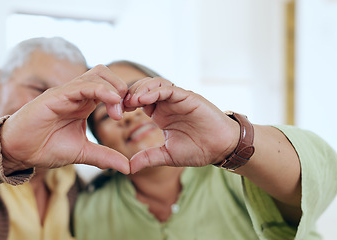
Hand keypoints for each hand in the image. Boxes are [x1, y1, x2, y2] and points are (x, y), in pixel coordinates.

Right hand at [0, 65, 129, 174]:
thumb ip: (104, 156)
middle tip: (130, 109)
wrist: (18, 151)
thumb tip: (128, 168)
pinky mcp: (56, 95)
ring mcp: (66, 92)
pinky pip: (83, 85)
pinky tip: (112, 104)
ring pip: (97, 74)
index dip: (125, 96)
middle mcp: (76, 94)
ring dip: (115, 88)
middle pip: (106, 74)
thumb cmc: (45, 147)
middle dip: (123, 87)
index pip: (110, 87)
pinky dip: (101, 90)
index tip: (136, 112)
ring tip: (121, 112)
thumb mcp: (82, 153)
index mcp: (84, 104)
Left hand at [124, 77, 239, 172]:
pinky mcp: (188, 97)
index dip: (126, 103)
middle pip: (144, 88)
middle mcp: (168, 103)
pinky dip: (155, 91)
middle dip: (129, 94)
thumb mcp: (167, 155)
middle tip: (118, 105)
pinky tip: (143, 100)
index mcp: (161, 114)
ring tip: (130, 101)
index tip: (115, 112)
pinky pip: (169, 89)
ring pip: (155, 84)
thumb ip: (149, 158)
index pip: (139, 100)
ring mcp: (178, 98)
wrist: (221, 148)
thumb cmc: (198, 150)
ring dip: (141, 89)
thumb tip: (128, 168)